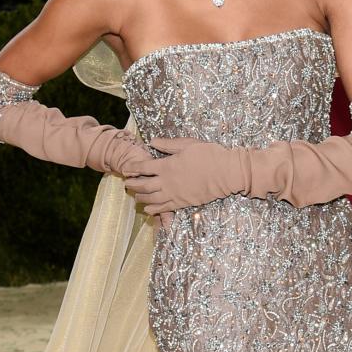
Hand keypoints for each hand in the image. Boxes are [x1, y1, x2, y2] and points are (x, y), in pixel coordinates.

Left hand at [121, 137, 246, 214]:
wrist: (226, 173)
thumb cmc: (209, 155)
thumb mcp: (187, 144)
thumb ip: (168, 144)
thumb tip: (152, 141)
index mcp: (167, 165)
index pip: (143, 167)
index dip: (132, 168)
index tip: (125, 169)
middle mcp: (167, 181)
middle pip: (143, 185)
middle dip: (133, 184)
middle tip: (127, 183)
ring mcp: (174, 194)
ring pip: (150, 198)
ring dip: (140, 197)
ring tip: (135, 195)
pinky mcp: (182, 203)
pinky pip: (163, 209)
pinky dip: (153, 209)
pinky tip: (147, 209)